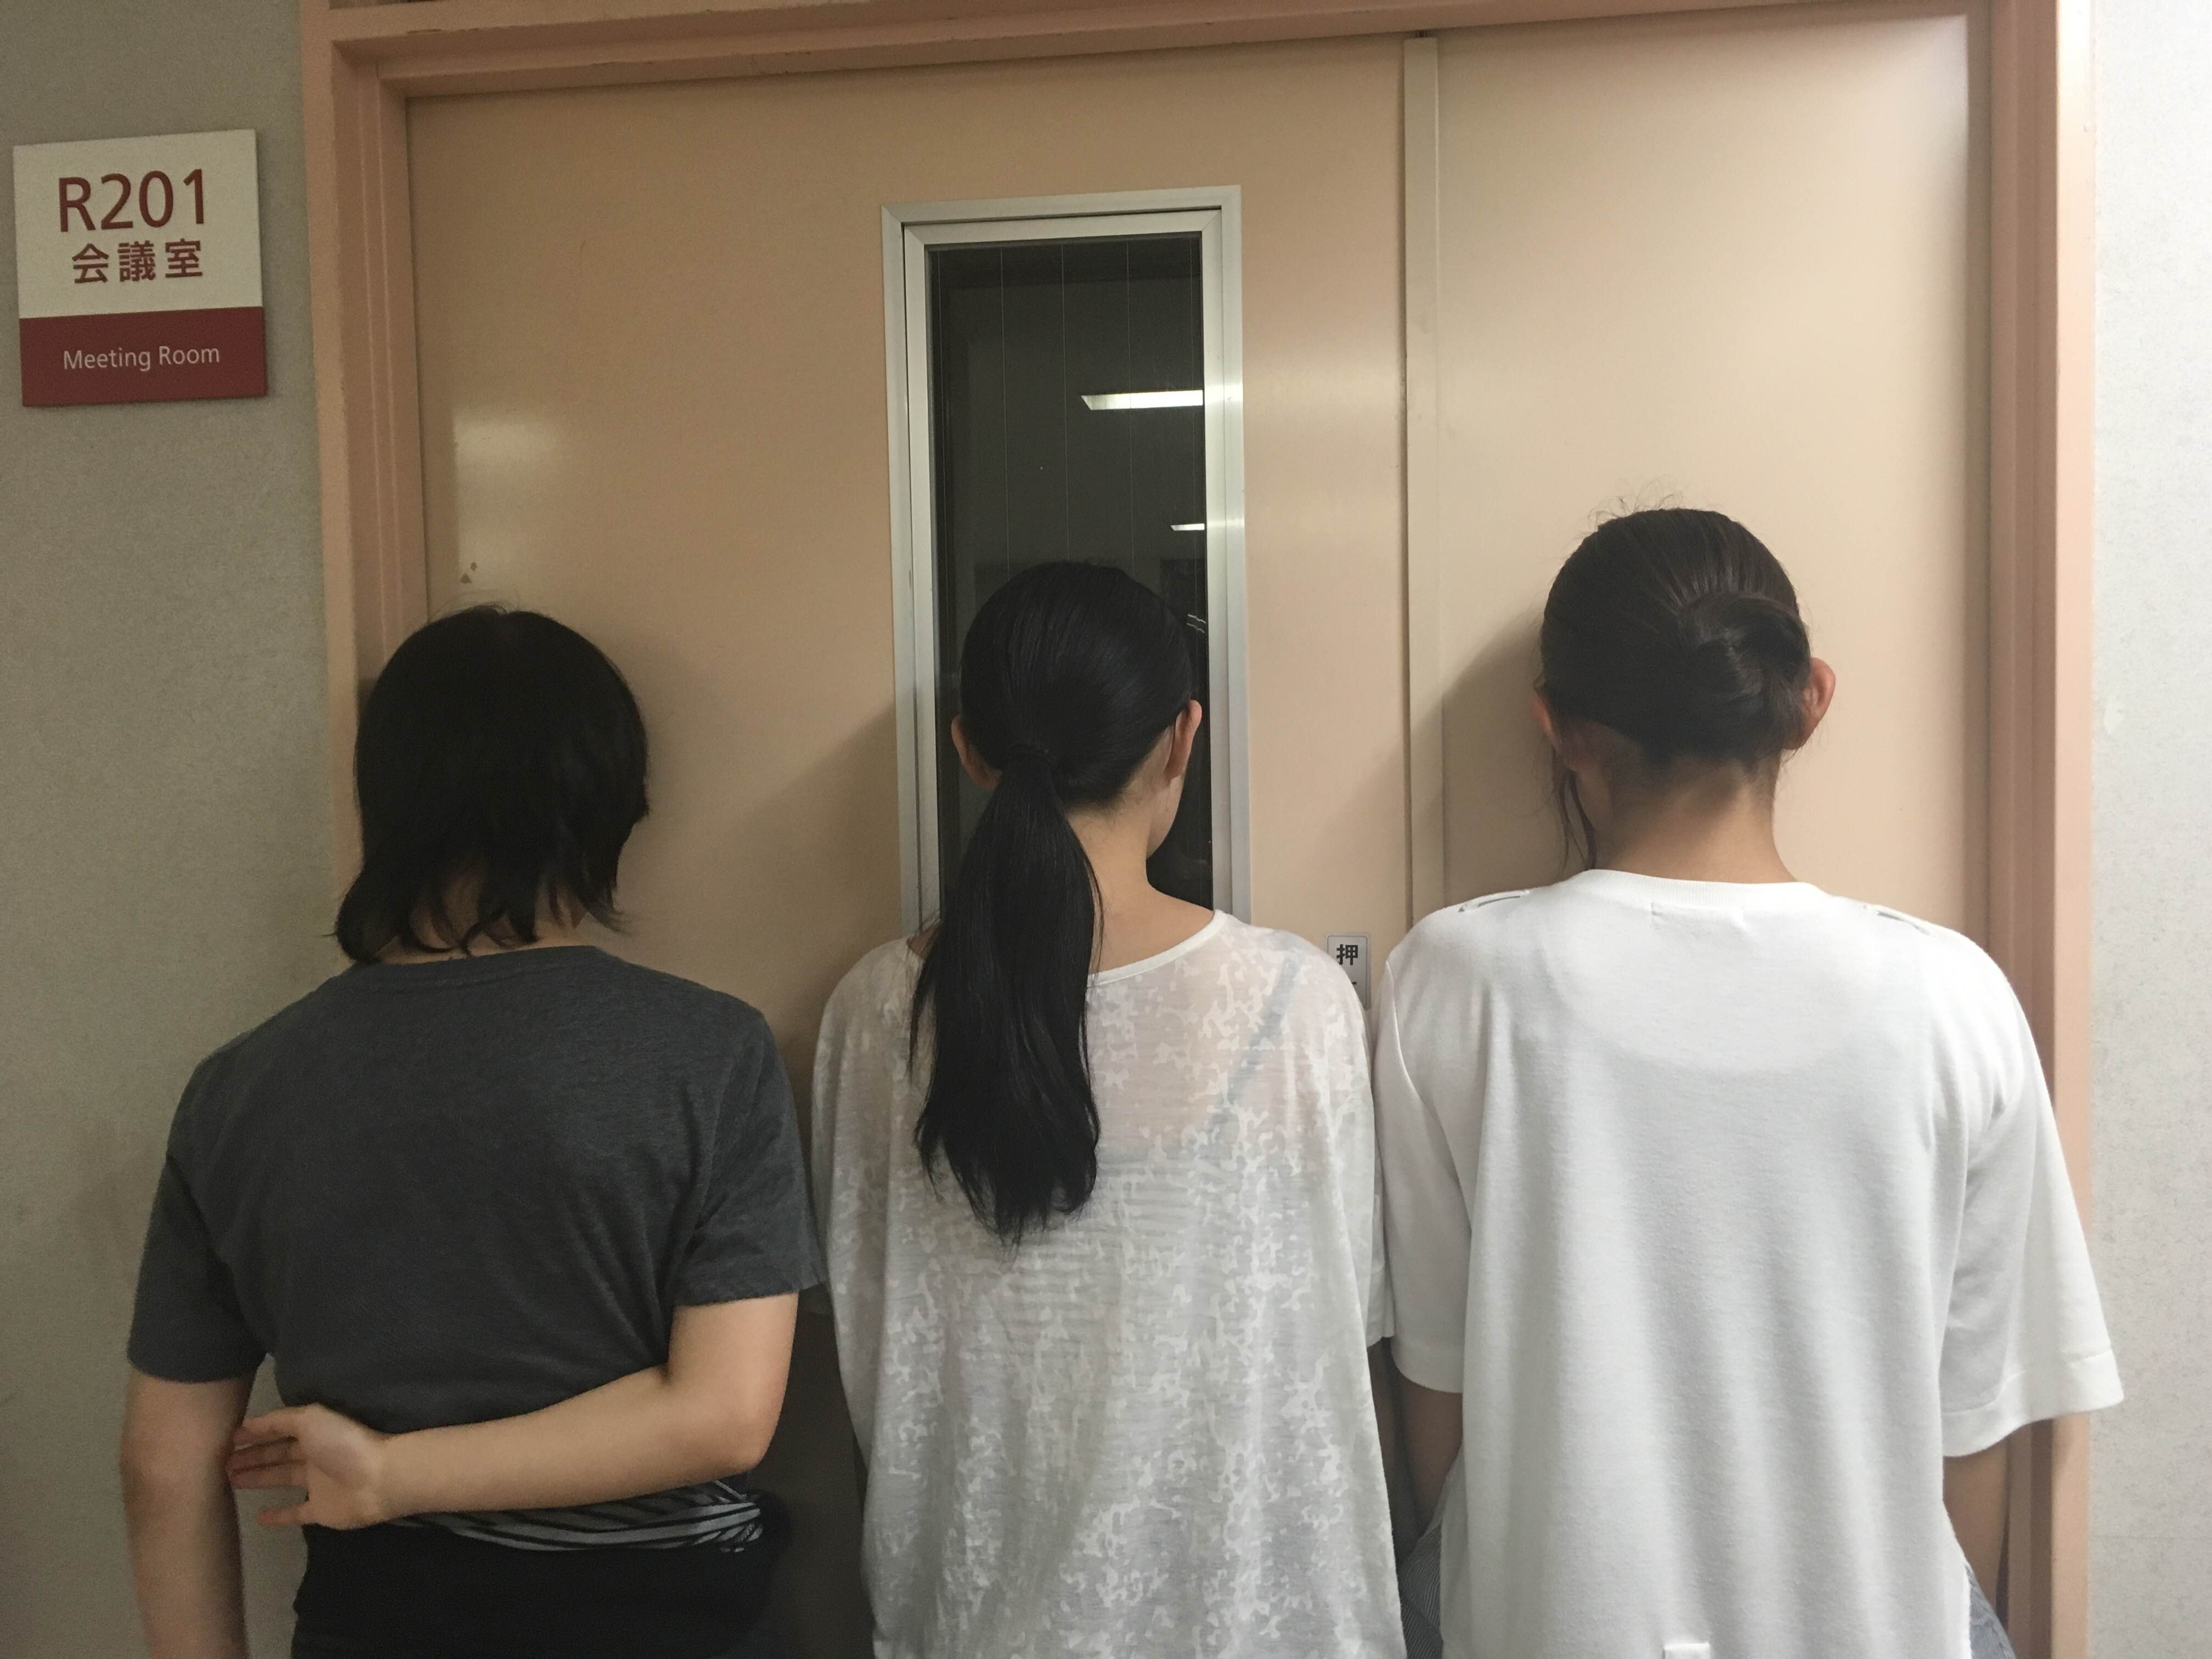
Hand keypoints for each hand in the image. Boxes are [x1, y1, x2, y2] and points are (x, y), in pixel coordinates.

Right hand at [226, 1405, 396, 1530]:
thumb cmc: (343, 1444)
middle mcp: (314, 1455)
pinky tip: (258, 1517)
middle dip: (251, 1457)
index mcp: (314, 1432)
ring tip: (230, 1481)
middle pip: (277, 1455)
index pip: (278, 1431)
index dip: (255, 1434)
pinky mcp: (320, 1510)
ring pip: (281, 1479)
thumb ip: (280, 1420)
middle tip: (221, 1464)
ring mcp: (317, 1484)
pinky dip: (278, 1515)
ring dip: (258, 1478)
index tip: (228, 1440)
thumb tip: (250, 1422)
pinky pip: (296, 1513)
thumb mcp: (310, 1419)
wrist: (378, 1479)